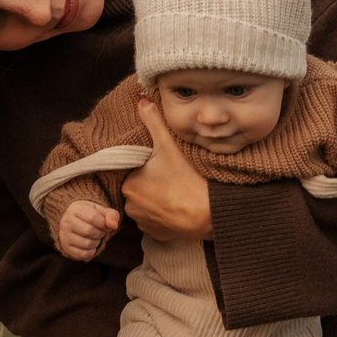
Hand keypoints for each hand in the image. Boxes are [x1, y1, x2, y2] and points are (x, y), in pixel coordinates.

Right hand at [56, 200, 120, 261]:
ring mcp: (65, 236)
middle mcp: (67, 222)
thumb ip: (112, 215)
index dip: (103, 223)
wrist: (73, 221)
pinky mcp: (66, 248)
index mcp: (75, 209)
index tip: (104, 224)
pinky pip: (83, 254)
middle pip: (89, 231)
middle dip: (100, 233)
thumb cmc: (90, 215)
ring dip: (97, 242)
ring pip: (87, 244)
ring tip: (95, 237)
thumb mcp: (101, 211)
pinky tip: (91, 244)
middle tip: (101, 231)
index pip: (93, 217)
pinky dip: (92, 251)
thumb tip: (114, 226)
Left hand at [121, 100, 213, 241]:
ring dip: (156, 200)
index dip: (145, 166)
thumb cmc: (186, 180)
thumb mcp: (168, 146)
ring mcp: (143, 223)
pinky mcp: (157, 234)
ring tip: (174, 191)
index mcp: (128, 184)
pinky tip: (177, 206)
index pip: (132, 171)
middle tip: (170, 176)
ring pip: (146, 205)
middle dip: (150, 182)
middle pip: (138, 188)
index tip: (159, 164)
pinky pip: (156, 221)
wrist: (208, 214)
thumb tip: (142, 101)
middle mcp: (130, 206)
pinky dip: (164, 214)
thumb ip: (153, 122)